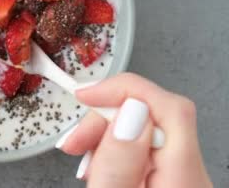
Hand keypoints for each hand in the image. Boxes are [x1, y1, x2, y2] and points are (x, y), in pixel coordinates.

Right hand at [55, 73, 211, 187]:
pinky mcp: (171, 180)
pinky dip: (116, 149)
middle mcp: (191, 177)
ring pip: (148, 130)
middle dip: (108, 117)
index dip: (124, 90)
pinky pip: (146, 149)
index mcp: (182, 181)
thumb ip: (116, 164)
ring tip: (82, 156)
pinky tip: (98, 165)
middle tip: (77, 139)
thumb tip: (128, 112)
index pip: (170, 107)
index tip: (86, 95)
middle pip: (156, 115)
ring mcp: (183, 179)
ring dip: (108, 134)